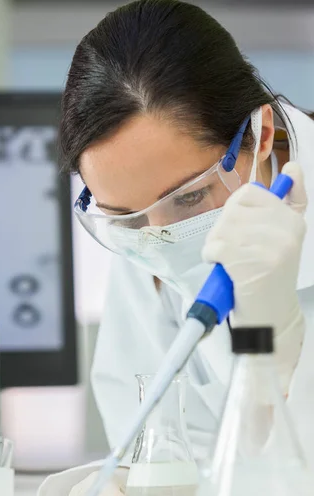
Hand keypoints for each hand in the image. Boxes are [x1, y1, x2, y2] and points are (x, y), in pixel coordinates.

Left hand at [202, 162, 306, 393]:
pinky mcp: (252, 263)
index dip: (236, 210)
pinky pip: (217, 245)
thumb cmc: (268, 277)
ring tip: (228, 260)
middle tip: (230, 248)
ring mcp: (271, 246)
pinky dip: (212, 256)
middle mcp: (287, 230)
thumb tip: (293, 168)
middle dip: (223, 228)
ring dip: (216, 244)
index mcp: (293, 219)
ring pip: (223, 227)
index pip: (250, 193)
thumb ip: (288, 203)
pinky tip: (224, 267)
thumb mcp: (283, 237)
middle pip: (233, 208)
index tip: (241, 227)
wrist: (270, 318)